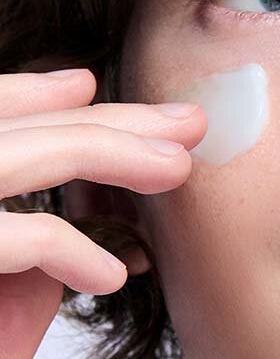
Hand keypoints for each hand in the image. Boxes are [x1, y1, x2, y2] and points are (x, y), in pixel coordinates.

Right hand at [0, 67, 205, 358]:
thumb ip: (18, 247)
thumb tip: (86, 221)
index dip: (25, 94)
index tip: (86, 84)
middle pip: (8, 131)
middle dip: (102, 120)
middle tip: (183, 123)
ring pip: (15, 159)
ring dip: (106, 151)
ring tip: (176, 168)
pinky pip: (17, 237)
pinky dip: (72, 249)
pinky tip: (113, 274)